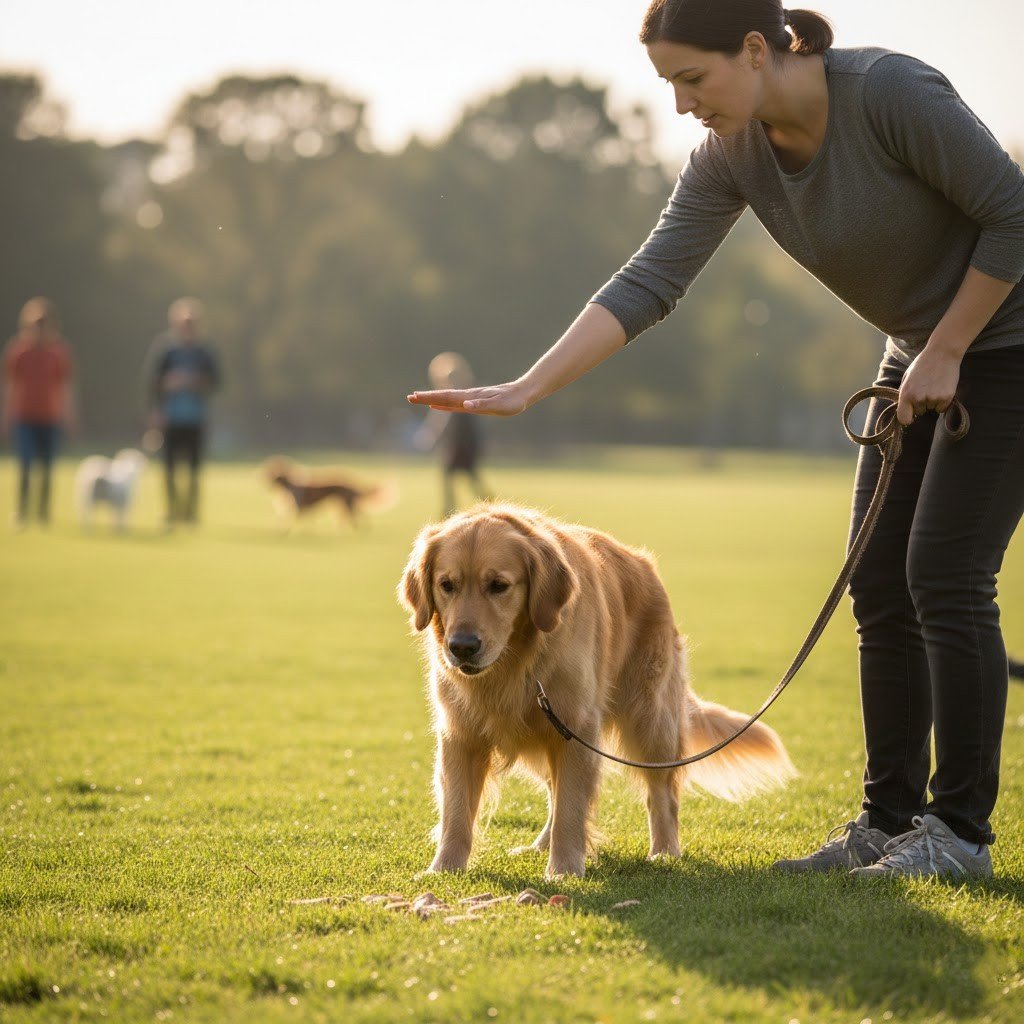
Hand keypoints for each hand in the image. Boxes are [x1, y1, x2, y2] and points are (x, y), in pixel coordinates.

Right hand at [407, 380, 532, 416]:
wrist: (523, 393)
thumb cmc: (512, 402)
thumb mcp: (499, 406)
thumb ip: (482, 405)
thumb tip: (465, 404)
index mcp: (470, 397)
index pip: (446, 397)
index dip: (430, 397)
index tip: (415, 397)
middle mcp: (468, 397)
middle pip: (443, 396)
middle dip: (425, 397)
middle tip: (409, 397)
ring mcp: (470, 399)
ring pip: (447, 399)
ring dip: (432, 399)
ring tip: (419, 399)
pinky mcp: (475, 402)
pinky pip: (455, 404)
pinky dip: (444, 404)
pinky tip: (438, 405)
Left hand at [896, 346, 961, 426]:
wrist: (942, 353)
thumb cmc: (922, 365)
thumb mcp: (907, 378)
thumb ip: (904, 394)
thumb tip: (903, 409)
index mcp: (906, 394)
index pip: (903, 419)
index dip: (907, 418)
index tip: (911, 415)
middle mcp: (918, 398)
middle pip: (919, 412)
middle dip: (921, 404)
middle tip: (926, 388)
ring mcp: (933, 398)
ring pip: (931, 409)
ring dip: (933, 401)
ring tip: (934, 385)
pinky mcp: (947, 397)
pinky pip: (942, 408)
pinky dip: (943, 402)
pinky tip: (942, 388)